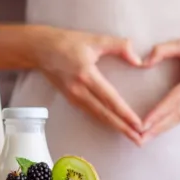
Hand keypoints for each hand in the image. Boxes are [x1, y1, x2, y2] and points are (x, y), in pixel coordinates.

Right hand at [35, 28, 143, 144]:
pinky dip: (103, 121)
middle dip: (123, 128)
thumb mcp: (95, 39)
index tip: (139, 124)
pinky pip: (89, 112)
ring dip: (114, 127)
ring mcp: (73, 96)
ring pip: (97, 116)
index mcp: (86, 75)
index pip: (110, 99)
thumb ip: (119, 46)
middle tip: (139, 140)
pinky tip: (113, 125)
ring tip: (130, 136)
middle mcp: (79, 90)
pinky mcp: (70, 98)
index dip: (125, 114)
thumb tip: (139, 60)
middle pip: (104, 114)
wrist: (40, 49)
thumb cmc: (67, 42)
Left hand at [140, 28, 179, 142]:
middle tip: (140, 140)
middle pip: (178, 115)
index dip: (158, 113)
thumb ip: (164, 50)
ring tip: (148, 137)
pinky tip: (163, 126)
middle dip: (158, 128)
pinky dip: (174, 121)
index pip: (175, 100)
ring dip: (165, 128)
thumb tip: (144, 62)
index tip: (143, 124)